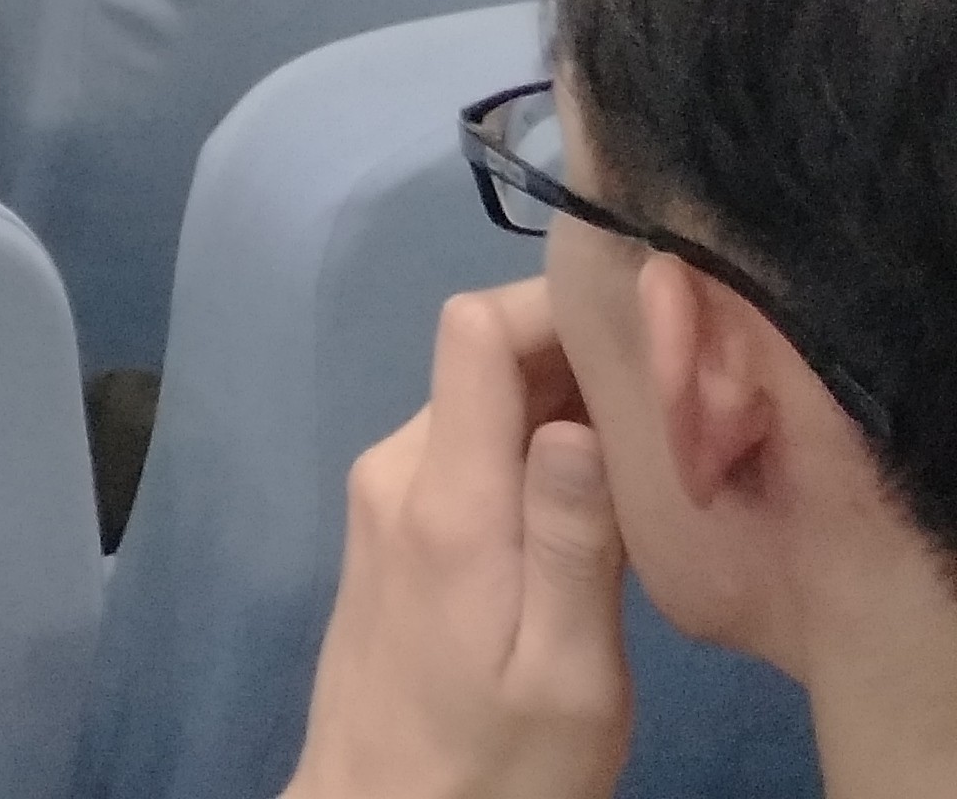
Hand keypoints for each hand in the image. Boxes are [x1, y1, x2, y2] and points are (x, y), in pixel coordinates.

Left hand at [284, 280, 632, 798]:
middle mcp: (397, 471)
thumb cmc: (493, 764)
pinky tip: (590, 499)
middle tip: (673, 408)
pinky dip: (528, 448)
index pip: (474, 331)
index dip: (557, 305)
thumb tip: (579, 420)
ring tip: (647, 454)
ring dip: (558, 408)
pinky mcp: (394, 527)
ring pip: (478, 404)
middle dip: (577, 362)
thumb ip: (573, 542)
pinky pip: (465, 449)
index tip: (646, 337)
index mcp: (442, 496)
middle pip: (481, 359)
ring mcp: (386, 496)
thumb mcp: (565, 674)